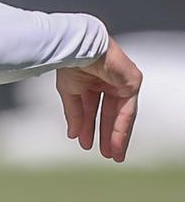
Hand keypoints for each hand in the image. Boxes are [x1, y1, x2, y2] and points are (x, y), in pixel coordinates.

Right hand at [55, 37, 141, 162]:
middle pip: (111, 114)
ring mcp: (123, 82)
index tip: (86, 145)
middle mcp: (110, 82)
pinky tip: (116, 140)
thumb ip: (74, 114)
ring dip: (117, 135)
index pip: (95, 110)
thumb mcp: (70, 93)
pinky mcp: (132, 81)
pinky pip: (128, 109)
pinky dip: (122, 126)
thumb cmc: (71, 62)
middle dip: (108, 135)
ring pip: (122, 114)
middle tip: (107, 154)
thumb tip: (73, 135)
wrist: (77, 47)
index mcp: (95, 82)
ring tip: (113, 153)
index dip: (90, 128)